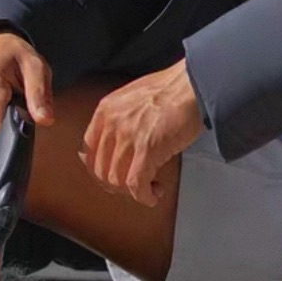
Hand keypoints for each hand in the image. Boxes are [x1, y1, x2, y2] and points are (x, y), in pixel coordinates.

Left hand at [80, 60, 202, 206]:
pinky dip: (144, 196)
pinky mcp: (148, 149)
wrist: (193, 84)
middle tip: (134, 186)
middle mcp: (112, 123)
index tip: (113, 177)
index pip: (88, 151)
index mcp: (105, 110)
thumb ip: (118, 119)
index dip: (99, 171)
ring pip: (116, 180)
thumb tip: (112, 147)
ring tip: (149, 188)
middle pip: (100, 170)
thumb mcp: (132, 99)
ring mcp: (128, 136)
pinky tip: (154, 193)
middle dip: (117, 185)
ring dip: (132, 192)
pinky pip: (137, 184)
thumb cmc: (170, 90)